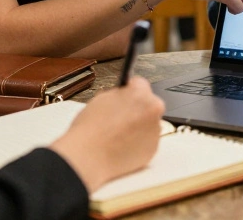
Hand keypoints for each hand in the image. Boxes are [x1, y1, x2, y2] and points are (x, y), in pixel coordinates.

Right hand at [50, 77, 165, 190]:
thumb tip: (123, 96)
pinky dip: (138, 142)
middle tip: (120, 117)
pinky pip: (147, 141)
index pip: (140, 84)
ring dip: (138, 126)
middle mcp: (153, 111)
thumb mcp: (100, 99)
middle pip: (148, 104)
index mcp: (140, 94)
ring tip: (118, 135)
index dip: (130, 90)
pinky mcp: (153, 149)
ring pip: (148, 124)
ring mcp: (154, 131)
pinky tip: (122, 145)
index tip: (126, 96)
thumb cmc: (90, 130)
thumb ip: (118, 95)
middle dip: (137, 109)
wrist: (88, 158)